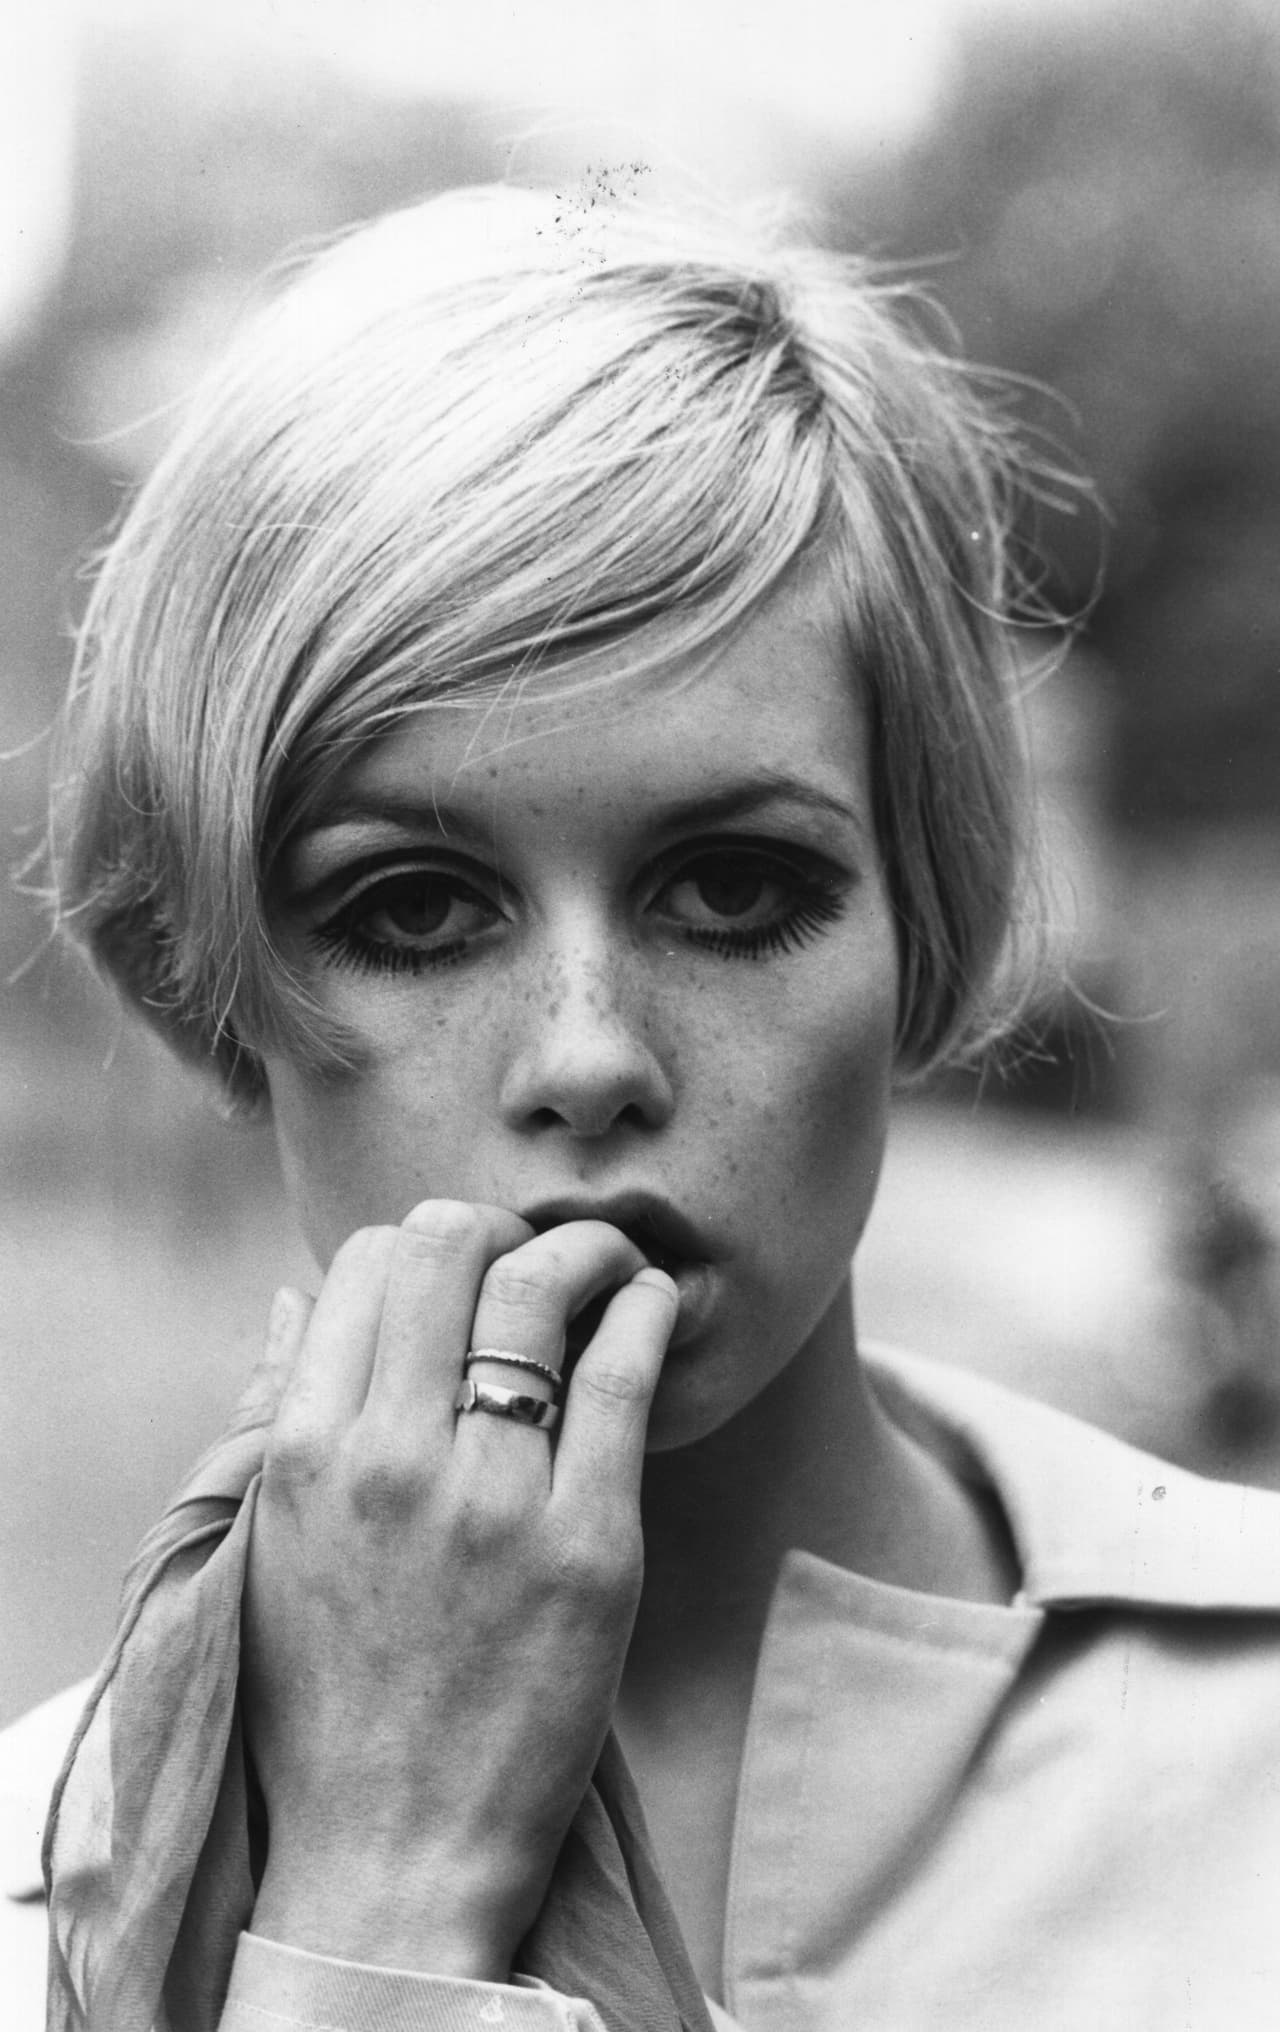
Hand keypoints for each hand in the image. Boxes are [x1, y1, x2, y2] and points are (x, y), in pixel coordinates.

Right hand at [240, 1201, 677, 1979]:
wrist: (396, 1849)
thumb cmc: (321, 1697)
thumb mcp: (264, 1550)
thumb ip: (272, 1413)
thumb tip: (293, 1295)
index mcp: (303, 1452)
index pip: (362, 1262)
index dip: (417, 1243)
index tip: (458, 1267)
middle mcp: (390, 1459)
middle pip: (448, 1247)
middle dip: (498, 1224)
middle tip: (535, 1251)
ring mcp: (493, 1502)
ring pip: (540, 1290)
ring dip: (587, 1249)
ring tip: (611, 1264)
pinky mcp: (590, 1548)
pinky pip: (624, 1378)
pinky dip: (646, 1312)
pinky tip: (653, 1305)